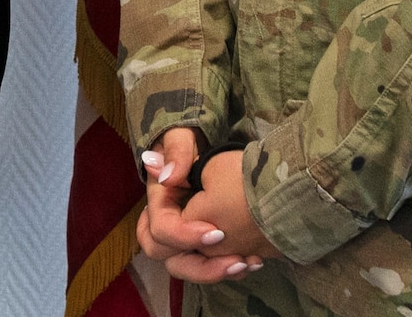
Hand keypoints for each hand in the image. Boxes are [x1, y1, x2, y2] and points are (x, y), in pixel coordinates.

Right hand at [137, 131, 276, 283]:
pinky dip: (229, 268)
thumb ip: (176, 151)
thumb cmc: (192, 144)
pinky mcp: (201, 246)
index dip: (185, 236)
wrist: (212, 154)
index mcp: (158, 201)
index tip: (218, 233)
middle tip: (235, 261)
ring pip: (189, 269)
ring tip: (247, 264)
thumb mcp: (183, 138)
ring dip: (216, 272)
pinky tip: (253, 261)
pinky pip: (208, 266)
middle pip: (170, 259)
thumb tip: (167, 177)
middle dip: (202, 266)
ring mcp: (183, 238)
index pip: (162, 230)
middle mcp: (166, 225)